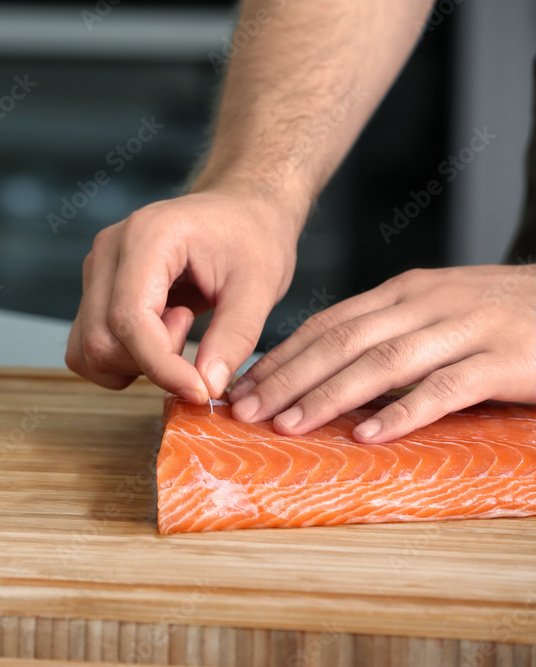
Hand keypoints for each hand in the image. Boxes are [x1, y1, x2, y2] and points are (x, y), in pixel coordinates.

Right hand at [65, 185, 305, 401]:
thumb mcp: (260, 286)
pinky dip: (122, 361)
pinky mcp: (94, 289)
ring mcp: (95, 269)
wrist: (239, 212)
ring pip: (88, 349)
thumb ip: (234, 338)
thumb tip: (206, 387)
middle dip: (151, 362)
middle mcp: (108, 250)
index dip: (161, 365)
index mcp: (147, 236)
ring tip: (178, 327)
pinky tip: (158, 337)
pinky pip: (87, 346)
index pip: (129, 318)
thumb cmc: (252, 237)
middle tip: (194, 333)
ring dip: (135, 362)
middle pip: (101, 339)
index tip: (200, 390)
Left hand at [229, 264, 535, 441]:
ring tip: (288, 425)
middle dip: (286, 377)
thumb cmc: (505, 317)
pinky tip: (368, 435)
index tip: (244, 384)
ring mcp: (466, 329)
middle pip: (341, 341)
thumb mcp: (439, 311)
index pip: (328, 323)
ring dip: (328, 395)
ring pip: (382, 362)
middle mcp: (427, 303)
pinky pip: (445, 389)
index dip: (282, 354)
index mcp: (406, 292)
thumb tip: (327, 371)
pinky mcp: (504, 360)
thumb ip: (389, 331)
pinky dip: (403, 413)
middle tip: (246, 409)